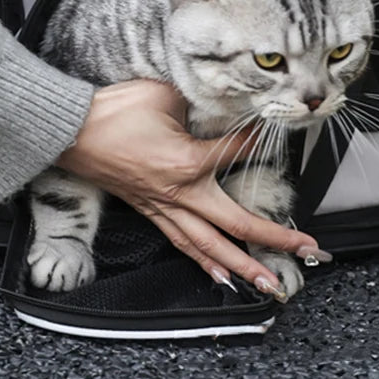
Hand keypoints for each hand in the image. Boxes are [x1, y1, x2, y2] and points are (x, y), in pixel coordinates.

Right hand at [56, 79, 326, 299]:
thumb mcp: (162, 95)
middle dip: (274, 239)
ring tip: (270, 282)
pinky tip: (220, 275)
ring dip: (243, 266)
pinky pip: (182, 242)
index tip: (275, 134)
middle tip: (308, 250)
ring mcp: (163, 206)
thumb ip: (195, 104)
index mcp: (186, 161)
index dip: (257, 143)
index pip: (236, 154)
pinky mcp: (149, 210)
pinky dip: (204, 261)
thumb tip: (214, 104)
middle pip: (235, 224)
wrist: (71, 131)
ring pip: (209, 245)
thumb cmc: (113, 111)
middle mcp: (179, 193)